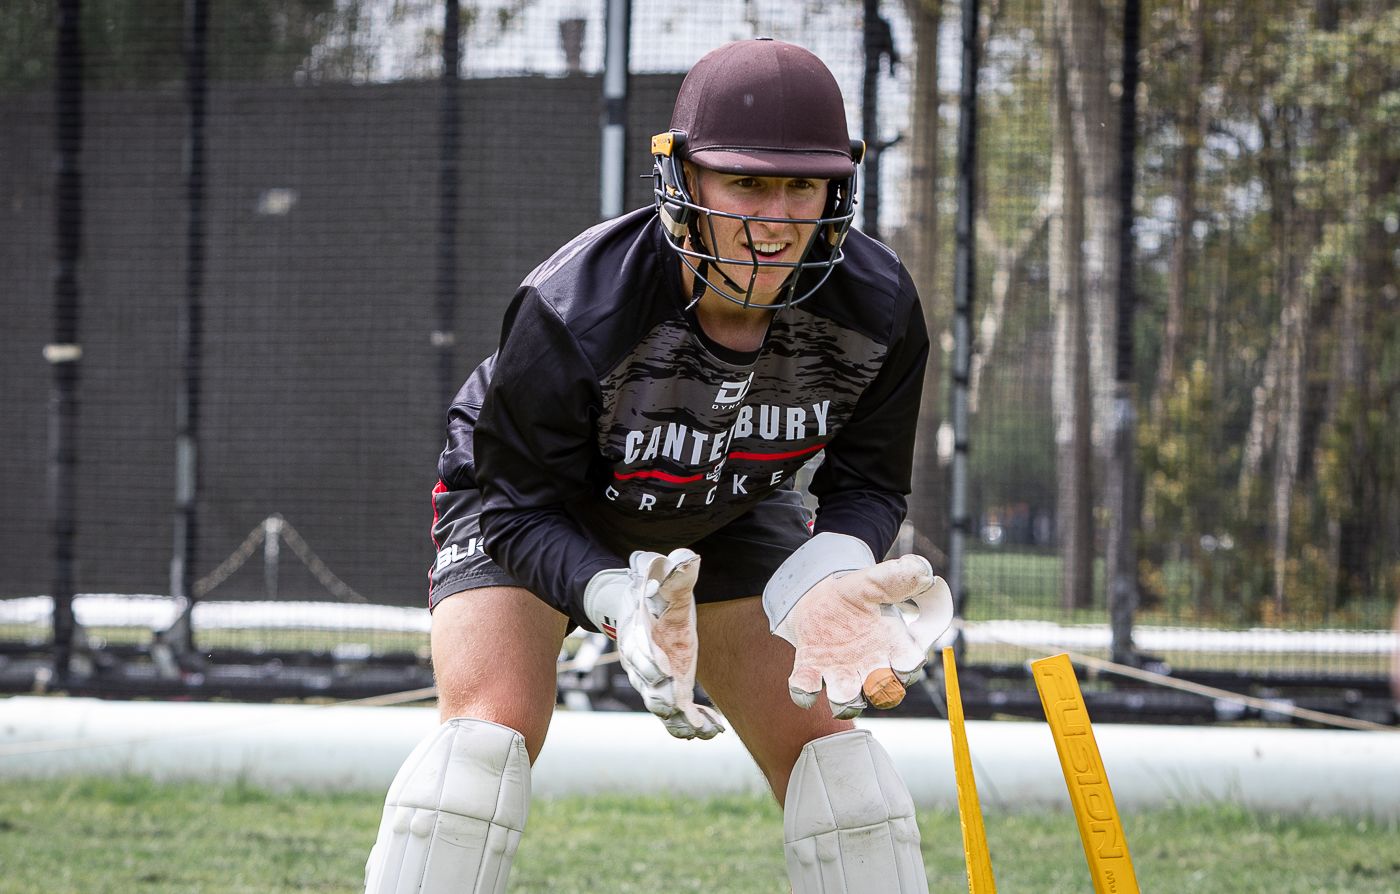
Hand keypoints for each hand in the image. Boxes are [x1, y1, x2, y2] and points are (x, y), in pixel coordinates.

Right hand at [584, 549, 724, 739]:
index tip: (666, 674)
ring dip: (680, 721)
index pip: (638, 653)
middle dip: (663, 700)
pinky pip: (678, 712)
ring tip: (702, 731)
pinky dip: (692, 724)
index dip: (650, 665)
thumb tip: (689, 559)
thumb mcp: (661, 574)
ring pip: (662, 707)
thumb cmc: (654, 589)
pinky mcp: (671, 687)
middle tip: (679, 708)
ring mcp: (655, 679)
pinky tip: (713, 731)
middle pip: (647, 687)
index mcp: (637, 633)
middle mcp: (641, 662)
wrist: (641, 604)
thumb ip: (673, 571)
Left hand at [769, 544, 951, 718]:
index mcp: (893, 646)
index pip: (910, 666)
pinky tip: (804, 685)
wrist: (821, 596)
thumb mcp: (877, 580)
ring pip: (848, 701)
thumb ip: (900, 577)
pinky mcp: (812, 669)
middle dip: (882, 691)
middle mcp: (871, 667)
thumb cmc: (857, 594)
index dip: (909, 668)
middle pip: (884, 693)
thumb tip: (923, 571)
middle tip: (875, 678)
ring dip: (845, 701)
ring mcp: (841, 672)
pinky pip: (807, 689)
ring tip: (841, 692)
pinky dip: (804, 692)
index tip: (906, 661)